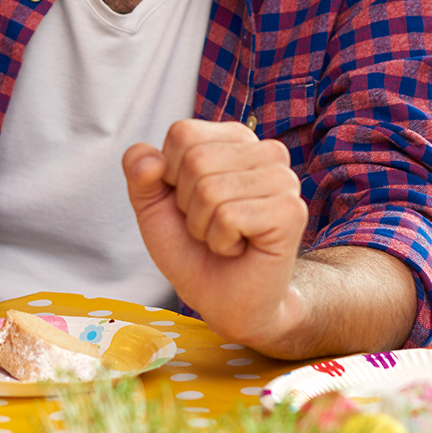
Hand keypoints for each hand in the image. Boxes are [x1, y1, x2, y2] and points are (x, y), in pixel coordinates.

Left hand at [123, 119, 308, 350]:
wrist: (224, 299)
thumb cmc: (194, 249)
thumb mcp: (154, 207)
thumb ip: (140, 174)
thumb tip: (150, 160)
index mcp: (235, 139)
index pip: (182, 133)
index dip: (170, 175)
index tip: (190, 202)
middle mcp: (266, 151)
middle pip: (195, 160)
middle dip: (188, 205)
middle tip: (209, 225)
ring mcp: (284, 180)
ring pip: (211, 190)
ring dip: (204, 227)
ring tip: (224, 237)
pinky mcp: (291, 212)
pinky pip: (230, 217)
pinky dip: (221, 242)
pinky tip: (239, 249)